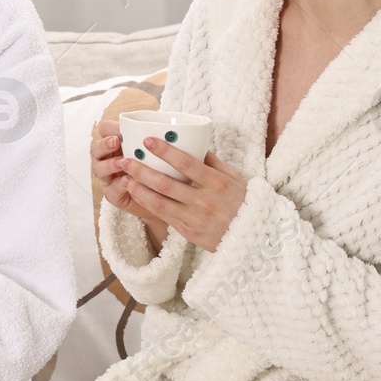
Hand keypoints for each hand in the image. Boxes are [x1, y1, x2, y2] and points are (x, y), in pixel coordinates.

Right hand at [92, 119, 165, 226]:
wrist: (168, 201)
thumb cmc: (168, 172)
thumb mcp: (168, 154)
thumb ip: (168, 142)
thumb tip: (188, 130)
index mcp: (119, 144)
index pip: (105, 130)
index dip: (109, 129)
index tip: (121, 127)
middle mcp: (109, 159)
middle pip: (95, 148)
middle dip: (104, 144)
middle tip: (116, 142)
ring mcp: (109, 178)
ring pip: (98, 169)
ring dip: (109, 164)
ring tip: (123, 163)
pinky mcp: (113, 195)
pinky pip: (111, 190)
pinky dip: (119, 185)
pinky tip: (128, 182)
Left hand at [115, 137, 247, 252]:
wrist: (256, 240)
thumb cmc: (244, 203)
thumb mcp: (234, 178)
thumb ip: (212, 162)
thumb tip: (193, 143)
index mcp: (217, 183)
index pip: (186, 164)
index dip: (164, 151)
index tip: (147, 140)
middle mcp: (204, 201)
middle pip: (166, 184)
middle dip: (141, 170)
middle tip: (125, 159)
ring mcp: (195, 219)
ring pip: (159, 202)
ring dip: (139, 188)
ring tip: (124, 177)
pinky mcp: (189, 233)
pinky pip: (164, 216)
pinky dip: (147, 204)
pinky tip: (136, 193)